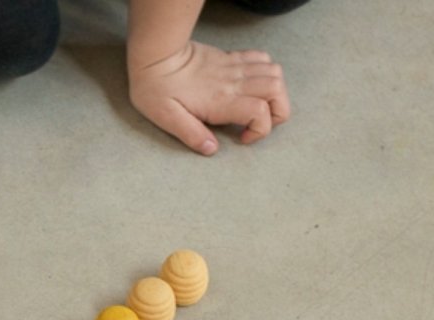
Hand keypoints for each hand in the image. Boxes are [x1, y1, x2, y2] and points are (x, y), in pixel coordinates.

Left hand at [128, 40, 289, 154]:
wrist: (156, 56)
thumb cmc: (157, 89)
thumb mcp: (167, 119)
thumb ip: (192, 135)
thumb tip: (212, 149)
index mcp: (220, 100)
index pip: (260, 112)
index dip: (260, 130)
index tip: (242, 138)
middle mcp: (233, 82)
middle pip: (276, 90)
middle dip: (278, 111)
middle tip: (259, 124)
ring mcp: (234, 67)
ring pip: (275, 73)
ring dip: (275, 92)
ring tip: (259, 106)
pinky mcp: (231, 57)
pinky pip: (262, 58)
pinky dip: (267, 72)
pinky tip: (253, 85)